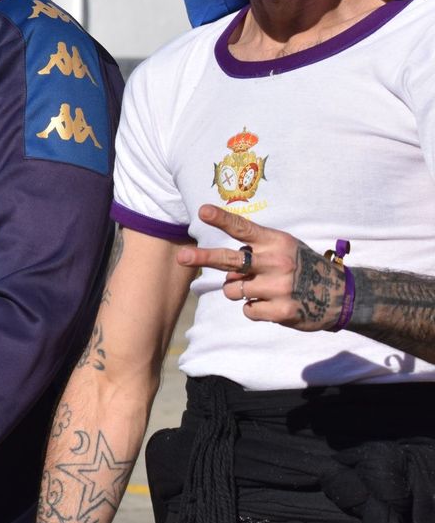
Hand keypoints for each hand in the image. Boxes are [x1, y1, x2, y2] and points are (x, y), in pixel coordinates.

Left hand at [176, 204, 343, 330]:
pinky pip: (248, 310)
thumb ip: (254, 252)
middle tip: (181, 257)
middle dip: (203, 258)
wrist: (341, 295)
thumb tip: (223, 270)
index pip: (243, 228)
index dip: (221, 219)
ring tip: (263, 288)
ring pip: (233, 290)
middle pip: (230, 260)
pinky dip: (255, 308)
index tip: (202, 211)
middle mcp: (277, 262)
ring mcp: (279, 287)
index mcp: (276, 242)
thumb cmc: (301, 266)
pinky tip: (274, 303)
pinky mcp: (282, 311)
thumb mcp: (283, 248)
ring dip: (239, 290)